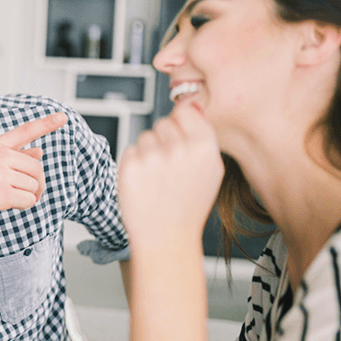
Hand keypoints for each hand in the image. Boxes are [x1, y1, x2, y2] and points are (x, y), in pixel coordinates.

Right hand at [0, 111, 67, 227]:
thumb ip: (14, 157)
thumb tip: (39, 152)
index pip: (25, 131)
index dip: (46, 124)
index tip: (62, 117)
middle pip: (37, 168)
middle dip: (36, 183)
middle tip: (27, 192)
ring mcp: (1, 174)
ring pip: (34, 185)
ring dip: (28, 196)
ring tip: (11, 199)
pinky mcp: (3, 193)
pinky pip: (28, 200)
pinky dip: (23, 206)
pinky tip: (9, 206)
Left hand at [117, 102, 223, 256]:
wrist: (165, 236)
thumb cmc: (188, 204)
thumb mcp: (211, 170)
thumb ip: (202, 135)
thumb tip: (191, 104)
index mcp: (204, 146)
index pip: (185, 111)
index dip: (181, 125)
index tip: (179, 141)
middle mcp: (179, 148)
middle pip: (163, 123)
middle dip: (163, 140)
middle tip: (169, 168)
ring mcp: (153, 156)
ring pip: (145, 136)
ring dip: (148, 152)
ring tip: (157, 178)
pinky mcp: (130, 165)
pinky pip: (130, 150)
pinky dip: (134, 164)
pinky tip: (144, 183)